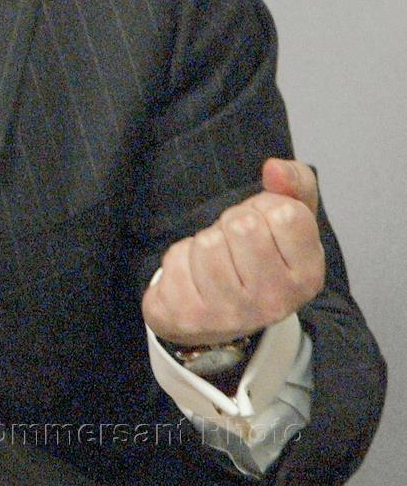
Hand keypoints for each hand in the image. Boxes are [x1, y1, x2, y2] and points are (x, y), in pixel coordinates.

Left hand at [141, 158, 325, 345]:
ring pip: (207, 243)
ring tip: (215, 261)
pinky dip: (180, 259)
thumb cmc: (257, 256)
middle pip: (242, 225)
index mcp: (307, 277)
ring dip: (204, 243)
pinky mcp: (190, 317)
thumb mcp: (288, 217)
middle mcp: (275, 302)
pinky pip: (176, 260)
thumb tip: (274, 168)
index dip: (267, 208)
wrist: (218, 313)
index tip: (265, 227)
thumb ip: (294, 182)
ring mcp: (232, 315)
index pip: (286, 214)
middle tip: (234, 244)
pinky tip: (194, 277)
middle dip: (231, 223)